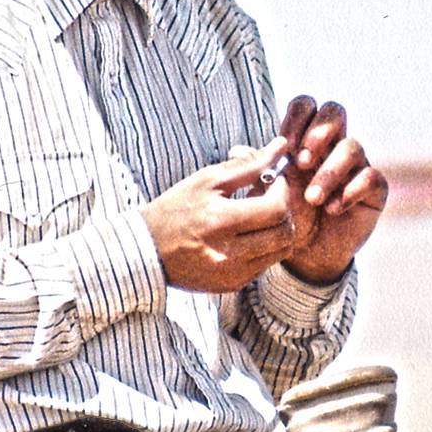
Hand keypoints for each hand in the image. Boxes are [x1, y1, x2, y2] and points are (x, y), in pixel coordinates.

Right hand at [141, 138, 297, 292]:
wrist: (146, 250)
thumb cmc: (176, 207)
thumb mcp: (207, 180)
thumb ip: (247, 164)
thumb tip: (280, 146)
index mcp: (219, 222)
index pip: (275, 209)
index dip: (282, 190)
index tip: (274, 179)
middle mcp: (228, 254)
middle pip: (284, 232)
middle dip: (283, 210)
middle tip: (267, 196)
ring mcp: (232, 274)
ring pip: (281, 250)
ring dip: (277, 229)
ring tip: (256, 215)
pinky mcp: (233, 285)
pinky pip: (266, 263)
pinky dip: (264, 246)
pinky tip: (245, 234)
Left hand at [274, 95, 387, 283]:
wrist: (306, 255)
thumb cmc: (287, 217)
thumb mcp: (266, 194)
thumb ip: (256, 171)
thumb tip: (236, 151)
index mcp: (306, 140)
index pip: (307, 107)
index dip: (297, 117)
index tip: (285, 143)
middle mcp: (333, 146)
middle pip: (335, 112)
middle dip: (318, 132)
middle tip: (302, 162)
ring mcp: (356, 166)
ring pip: (352, 146)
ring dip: (329, 171)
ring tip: (312, 199)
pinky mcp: (373, 190)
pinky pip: (372, 177)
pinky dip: (352, 191)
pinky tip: (333, 209)